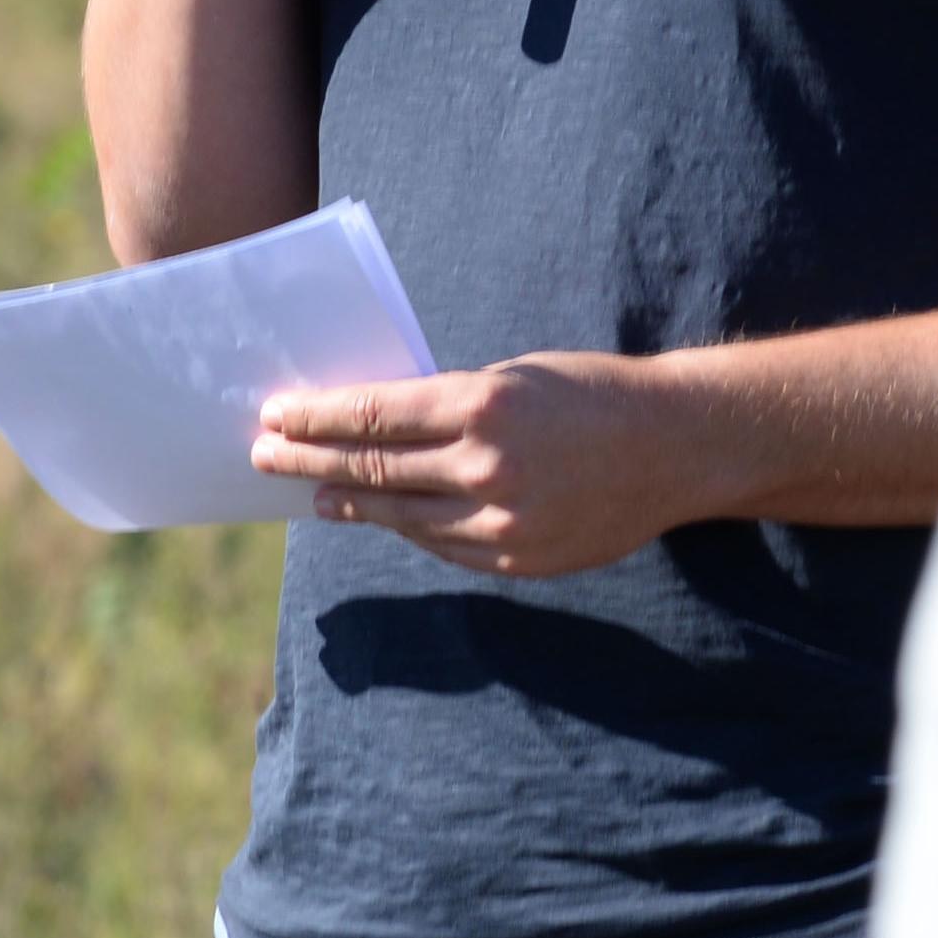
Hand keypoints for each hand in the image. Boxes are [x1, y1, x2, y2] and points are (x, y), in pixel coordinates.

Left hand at [257, 353, 706, 579]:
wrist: (674, 447)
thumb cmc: (590, 394)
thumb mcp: (515, 377)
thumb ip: (448, 406)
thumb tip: (374, 424)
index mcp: (483, 405)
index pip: (373, 415)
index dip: (316, 417)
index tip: (276, 414)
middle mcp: (486, 466)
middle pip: (374, 467)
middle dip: (310, 460)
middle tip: (264, 454)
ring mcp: (501, 521)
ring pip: (400, 515)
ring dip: (348, 501)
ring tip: (311, 493)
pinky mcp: (516, 560)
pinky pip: (442, 545)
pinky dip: (405, 528)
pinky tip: (378, 516)